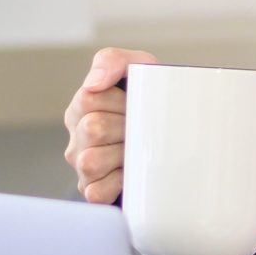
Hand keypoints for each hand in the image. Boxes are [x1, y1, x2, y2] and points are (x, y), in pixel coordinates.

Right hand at [62, 47, 159, 204]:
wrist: (178, 137)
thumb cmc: (152, 100)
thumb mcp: (138, 69)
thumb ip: (112, 62)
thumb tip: (93, 83)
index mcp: (83, 106)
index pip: (90, 98)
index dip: (121, 101)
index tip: (136, 103)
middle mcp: (77, 135)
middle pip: (92, 129)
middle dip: (126, 127)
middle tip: (143, 128)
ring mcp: (82, 165)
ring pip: (90, 162)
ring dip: (123, 155)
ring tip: (138, 150)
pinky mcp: (93, 191)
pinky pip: (96, 192)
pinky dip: (117, 184)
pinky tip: (131, 173)